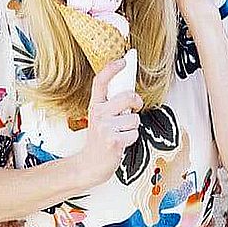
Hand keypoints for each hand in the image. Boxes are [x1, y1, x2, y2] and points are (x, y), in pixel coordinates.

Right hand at [78, 58, 142, 185]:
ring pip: (135, 118)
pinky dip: (132, 139)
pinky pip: (135, 133)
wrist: (90, 165)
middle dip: (137, 102)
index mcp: (95, 106)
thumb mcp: (101, 118)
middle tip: (135, 108)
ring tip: (121, 133)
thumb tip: (131, 92)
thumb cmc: (100, 140)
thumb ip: (112, 105)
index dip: (112, 69)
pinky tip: (121, 143)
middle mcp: (98, 114)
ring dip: (133, 127)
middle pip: (128, 96)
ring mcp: (105, 127)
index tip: (123, 61)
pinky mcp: (114, 141)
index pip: (101, 81)